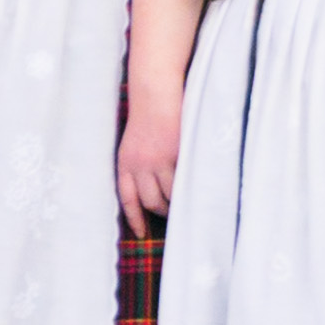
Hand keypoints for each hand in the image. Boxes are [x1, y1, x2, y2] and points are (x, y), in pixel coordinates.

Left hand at [117, 88, 183, 231]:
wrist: (154, 91)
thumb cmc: (147, 114)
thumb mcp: (134, 142)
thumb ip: (140, 164)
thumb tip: (152, 187)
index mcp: (125, 163)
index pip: (127, 199)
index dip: (135, 219)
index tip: (142, 234)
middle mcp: (139, 165)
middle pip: (151, 202)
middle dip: (164, 212)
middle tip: (175, 214)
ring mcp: (159, 161)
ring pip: (170, 195)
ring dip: (180, 202)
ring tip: (190, 203)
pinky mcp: (176, 154)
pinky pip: (186, 179)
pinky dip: (192, 186)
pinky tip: (199, 188)